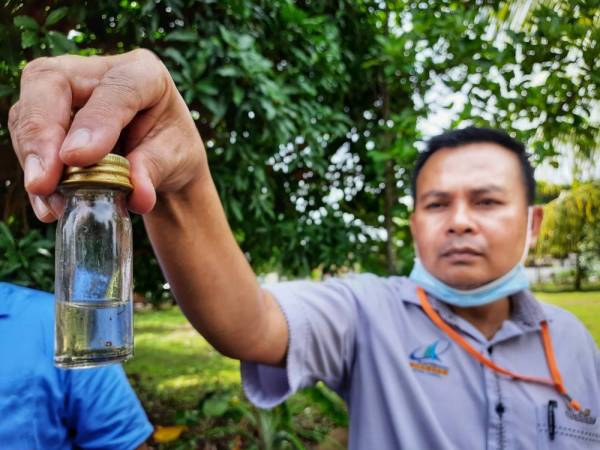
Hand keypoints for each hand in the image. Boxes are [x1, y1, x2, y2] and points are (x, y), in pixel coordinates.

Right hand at [8, 49, 205, 221]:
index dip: (95, 120)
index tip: (78, 158)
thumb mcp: (175, 159)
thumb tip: (139, 196)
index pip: (116, 87)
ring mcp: (67, 91)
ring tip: (52, 202)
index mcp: (143, 73)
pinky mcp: (48, 116)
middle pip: (49, 82)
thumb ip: (154, 171)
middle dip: (40, 133)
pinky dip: (35, 174)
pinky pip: (26, 139)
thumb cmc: (172, 151)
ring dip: (34, 159)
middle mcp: (98, 72)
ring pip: (28, 111)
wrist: (162, 162)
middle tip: (43, 181)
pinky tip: (47, 206)